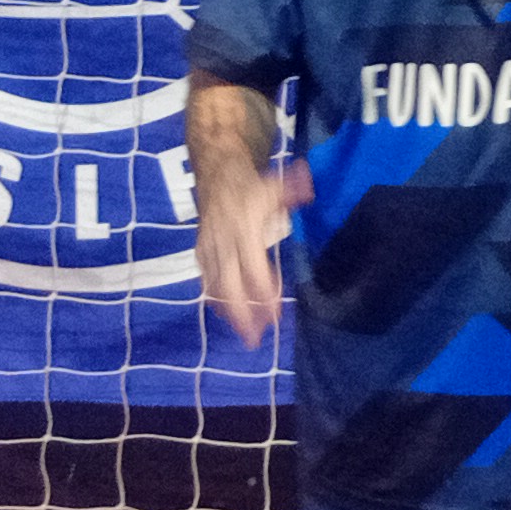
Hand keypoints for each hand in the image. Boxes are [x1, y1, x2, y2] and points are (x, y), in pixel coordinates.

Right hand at [196, 160, 309, 346]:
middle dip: (242, 314)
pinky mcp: (200, 252)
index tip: (276, 312)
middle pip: (229, 285)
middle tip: (256, 338)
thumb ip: (293, 191)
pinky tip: (230, 317)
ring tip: (247, 335)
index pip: (252, 267)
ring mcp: (209, 248)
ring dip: (231, 313)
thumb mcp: (274, 186)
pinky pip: (207, 281)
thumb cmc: (251, 185)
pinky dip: (217, 301)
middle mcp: (223, 241)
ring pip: (216, 287)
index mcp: (243, 227)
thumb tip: (310, 190)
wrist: (215, 172)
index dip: (263, 291)